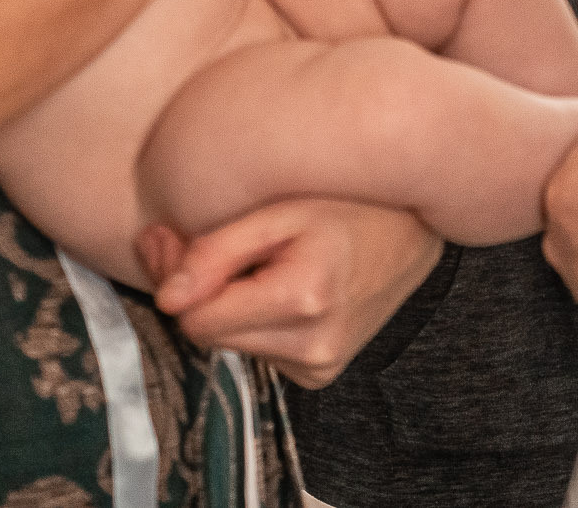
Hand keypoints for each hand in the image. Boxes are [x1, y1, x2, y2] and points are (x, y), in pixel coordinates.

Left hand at [135, 199, 441, 387]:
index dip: (175, 280)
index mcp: (303, 300)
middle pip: (210, 336)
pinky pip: (259, 350)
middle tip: (215, 243)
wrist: (411, 232)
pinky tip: (283, 286)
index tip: (173, 240)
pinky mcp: (322, 373)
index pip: (197, 321)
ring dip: (232, 306)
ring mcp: (322, 366)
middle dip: (202, 292)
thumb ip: (215, 252)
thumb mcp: (278, 209)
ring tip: (264, 261)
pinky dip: (258, 320)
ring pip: (232, 345)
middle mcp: (315, 347)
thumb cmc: (345, 204)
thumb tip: (165, 298)